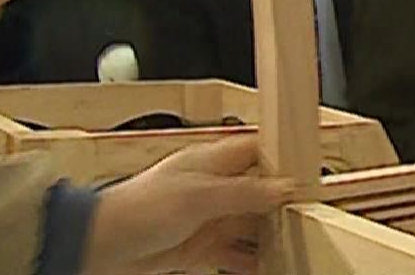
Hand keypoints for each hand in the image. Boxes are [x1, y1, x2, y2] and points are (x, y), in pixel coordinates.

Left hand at [80, 135, 294, 274]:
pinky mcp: (199, 248)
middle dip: (284, 202)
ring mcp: (207, 220)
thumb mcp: (199, 197)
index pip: (257, 152)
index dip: (284, 158)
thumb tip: (283, 188)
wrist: (100, 246)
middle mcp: (213, 189)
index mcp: (212, 162)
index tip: (312, 169)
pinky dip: (252, 261)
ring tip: (298, 242)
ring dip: (270, 235)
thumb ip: (244, 193)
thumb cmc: (139, 209)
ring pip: (250, 225)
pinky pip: (235, 255)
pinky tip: (269, 266)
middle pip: (260, 191)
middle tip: (314, 213)